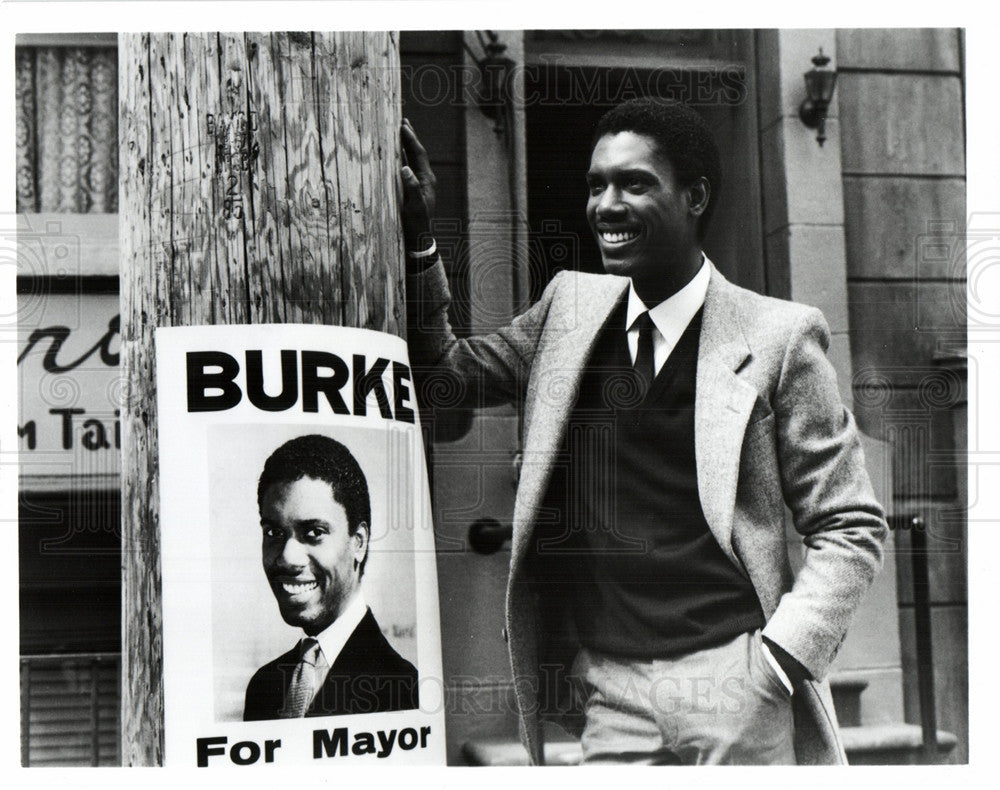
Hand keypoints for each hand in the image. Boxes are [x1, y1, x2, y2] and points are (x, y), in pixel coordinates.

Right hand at [400, 118, 436, 252]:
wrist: (418, 239)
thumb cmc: (416, 224)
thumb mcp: (414, 207)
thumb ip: (411, 188)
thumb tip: (405, 168)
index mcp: (427, 180)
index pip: (419, 154)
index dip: (411, 138)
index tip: (402, 125)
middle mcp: (425, 178)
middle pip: (417, 152)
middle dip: (409, 136)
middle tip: (402, 120)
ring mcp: (419, 183)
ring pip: (412, 159)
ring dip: (405, 145)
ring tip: (398, 130)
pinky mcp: (413, 188)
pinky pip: (407, 167)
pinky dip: (401, 157)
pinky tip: (395, 152)